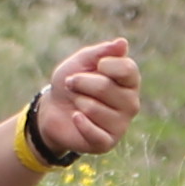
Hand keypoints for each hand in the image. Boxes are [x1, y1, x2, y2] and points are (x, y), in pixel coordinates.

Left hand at [24, 39, 139, 163]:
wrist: (53, 109)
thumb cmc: (73, 82)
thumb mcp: (83, 61)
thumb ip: (102, 52)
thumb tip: (122, 43)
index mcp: (130, 81)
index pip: (127, 69)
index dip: (104, 64)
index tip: (93, 65)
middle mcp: (131, 103)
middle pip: (105, 87)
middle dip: (81, 83)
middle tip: (73, 84)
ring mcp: (121, 125)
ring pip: (94, 108)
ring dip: (77, 101)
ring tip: (77, 102)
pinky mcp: (107, 142)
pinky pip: (93, 132)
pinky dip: (79, 122)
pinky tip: (75, 117)